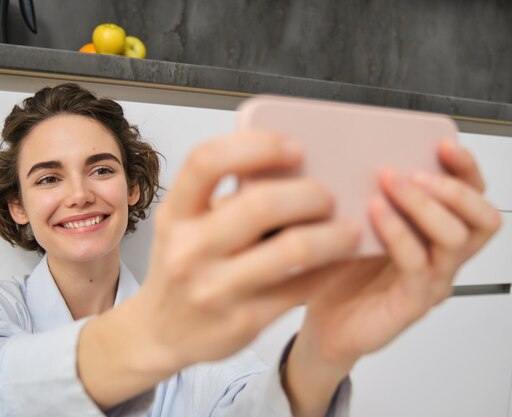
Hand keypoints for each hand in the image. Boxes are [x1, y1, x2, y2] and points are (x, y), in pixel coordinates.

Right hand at [134, 131, 360, 371]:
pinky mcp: (243, 321)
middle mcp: (189, 250)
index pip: (206, 161)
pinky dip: (328, 269)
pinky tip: (336, 261)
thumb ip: (221, 196)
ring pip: (292, 249)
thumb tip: (288, 168)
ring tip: (349, 229)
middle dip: (308, 194)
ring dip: (333, 234)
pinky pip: (301, 287)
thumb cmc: (181, 268)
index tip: (295, 147)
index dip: (257, 145)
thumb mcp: (183, 226)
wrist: (162, 332)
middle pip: (259, 204)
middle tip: (328, 196)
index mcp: (175, 215)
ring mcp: (215, 289)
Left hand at [292, 139, 501, 369]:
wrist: (324, 325)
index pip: (472, 197)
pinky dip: (398, 233)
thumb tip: (361, 150)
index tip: (443, 144)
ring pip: (454, 239)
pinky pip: (418, 266)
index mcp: (435, 234)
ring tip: (391, 184)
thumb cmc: (342, 274)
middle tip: (414, 172)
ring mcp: (431, 282)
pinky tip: (374, 213)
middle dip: (452, 187)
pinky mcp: (412, 304)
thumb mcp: (356, 225)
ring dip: (424, 205)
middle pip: (480, 218)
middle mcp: (442, 258)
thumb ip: (370, 195)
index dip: (465, 169)